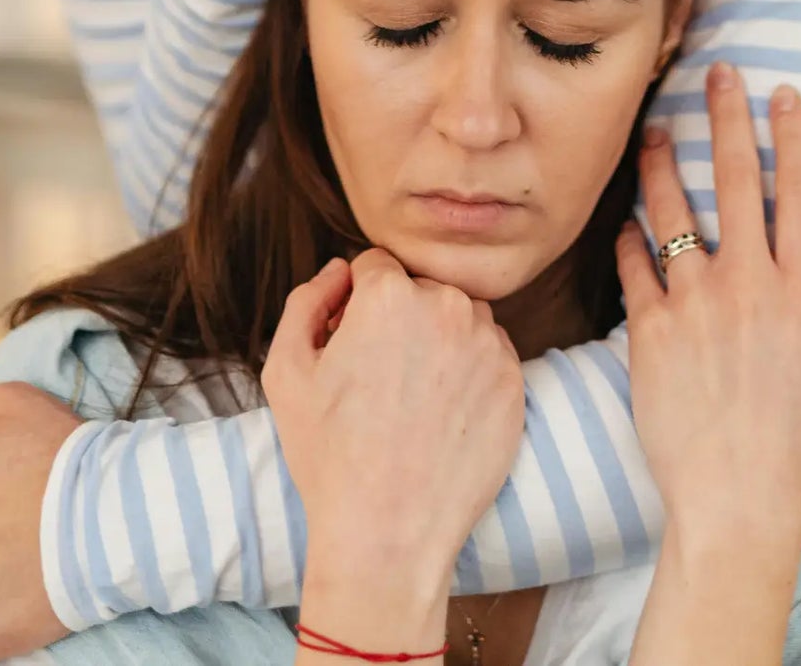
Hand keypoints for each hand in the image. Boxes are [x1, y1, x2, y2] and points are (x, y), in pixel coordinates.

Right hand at [261, 249, 524, 590]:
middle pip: (420, 289)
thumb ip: (307, 300)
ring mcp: (488, 345)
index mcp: (390, 295)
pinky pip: (490, 354)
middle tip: (379, 377)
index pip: (375, 266)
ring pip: (460, 318)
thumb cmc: (329, 455)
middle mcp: (448, 306)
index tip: (350, 342)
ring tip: (413, 399)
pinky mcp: (515, 382)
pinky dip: (469, 372)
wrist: (388, 534)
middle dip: (400, 318)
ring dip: (440, 340)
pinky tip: (442, 416)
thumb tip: (339, 271)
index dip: (356, 303)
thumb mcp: (286, 371)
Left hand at [616, 65, 800, 544]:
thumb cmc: (797, 460)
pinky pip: (634, 266)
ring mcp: (695, 301)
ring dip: (661, 161)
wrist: (733, 504)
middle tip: (718, 75)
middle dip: (726, 117)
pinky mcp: (649, 328)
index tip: (784, 94)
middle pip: (734, 178)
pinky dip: (629, 239)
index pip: (798, 193)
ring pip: (672, 209)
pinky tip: (625, 223)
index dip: (791, 137)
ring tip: (652, 128)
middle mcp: (750, 283)